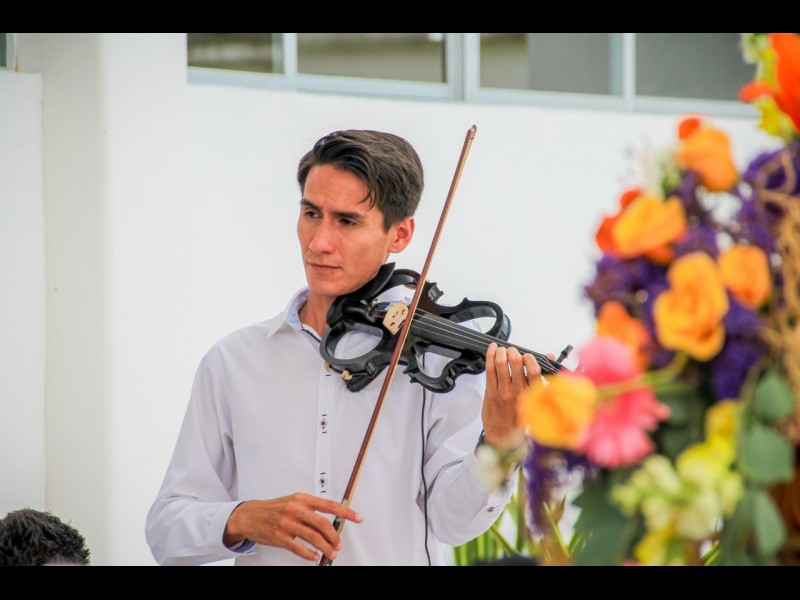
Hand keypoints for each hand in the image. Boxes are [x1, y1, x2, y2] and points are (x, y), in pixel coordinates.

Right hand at [223, 493, 362, 561]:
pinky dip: (309, 554)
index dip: (346, 512)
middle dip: (334, 536)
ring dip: (325, 547)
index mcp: (301, 498)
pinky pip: (298, 548)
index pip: (329, 505)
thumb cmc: (274, 508)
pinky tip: (315, 556)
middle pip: (322, 523)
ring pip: (313, 537)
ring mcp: (286, 523)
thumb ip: (311, 508)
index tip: (357, 517)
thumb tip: (332, 519)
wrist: (249, 516)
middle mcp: (295, 509)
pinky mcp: (279, 537)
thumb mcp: (293, 501)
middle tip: (339, 544)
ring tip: (331, 553)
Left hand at [481, 343, 541, 449]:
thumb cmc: (520, 420)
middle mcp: (517, 391)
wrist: (503, 437)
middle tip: (512, 351)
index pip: (534, 371)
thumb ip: (542, 378)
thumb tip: (548, 357)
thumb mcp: (536, 401)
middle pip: (515, 362)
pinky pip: (489, 369)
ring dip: (501, 352)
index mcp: (531, 394)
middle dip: (513, 351)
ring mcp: (502, 391)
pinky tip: (491, 350)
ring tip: (502, 350)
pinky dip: (489, 356)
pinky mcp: (490, 391)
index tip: (528, 356)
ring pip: (500, 363)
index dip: (530, 358)